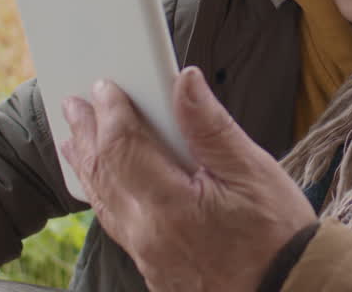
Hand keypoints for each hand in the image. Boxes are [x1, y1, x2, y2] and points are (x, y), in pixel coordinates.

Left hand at [60, 67, 316, 291]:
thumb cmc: (278, 236)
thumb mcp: (252, 170)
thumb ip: (210, 126)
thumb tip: (184, 82)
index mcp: (168, 205)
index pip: (124, 146)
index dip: (112, 111)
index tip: (105, 86)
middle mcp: (147, 234)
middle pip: (104, 174)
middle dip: (88, 134)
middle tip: (73, 104)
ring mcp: (147, 256)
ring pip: (104, 204)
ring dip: (88, 167)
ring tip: (75, 142)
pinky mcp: (156, 270)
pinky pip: (117, 227)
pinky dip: (105, 197)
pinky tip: (106, 188)